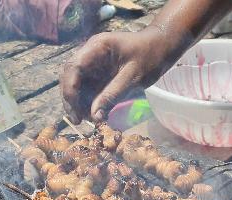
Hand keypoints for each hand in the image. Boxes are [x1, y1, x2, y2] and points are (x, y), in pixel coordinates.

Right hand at [61, 26, 178, 122]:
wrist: (161, 47)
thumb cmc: (150, 56)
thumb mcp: (133, 76)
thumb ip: (112, 95)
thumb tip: (94, 116)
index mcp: (97, 47)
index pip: (73, 68)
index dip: (70, 90)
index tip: (75, 110)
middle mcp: (90, 54)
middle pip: (70, 77)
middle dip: (71, 99)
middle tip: (78, 120)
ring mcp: (93, 64)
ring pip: (76, 85)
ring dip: (79, 103)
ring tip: (89, 121)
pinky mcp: (98, 74)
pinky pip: (87, 90)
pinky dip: (89, 103)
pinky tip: (96, 115)